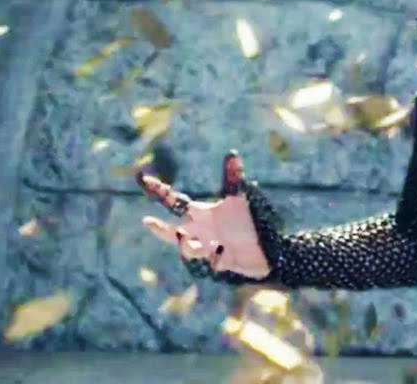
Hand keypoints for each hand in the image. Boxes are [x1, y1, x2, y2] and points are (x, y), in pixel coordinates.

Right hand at [138, 150, 271, 279]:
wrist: (272, 248)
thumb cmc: (256, 220)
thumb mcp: (244, 198)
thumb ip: (234, 179)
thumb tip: (231, 153)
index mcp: (203, 214)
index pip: (176, 202)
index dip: (160, 191)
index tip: (143, 178)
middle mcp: (202, 231)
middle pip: (173, 231)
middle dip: (161, 229)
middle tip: (148, 221)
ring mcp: (208, 248)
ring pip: (187, 249)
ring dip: (187, 244)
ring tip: (192, 237)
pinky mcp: (220, 263)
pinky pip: (211, 262)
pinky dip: (216, 256)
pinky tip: (224, 250)